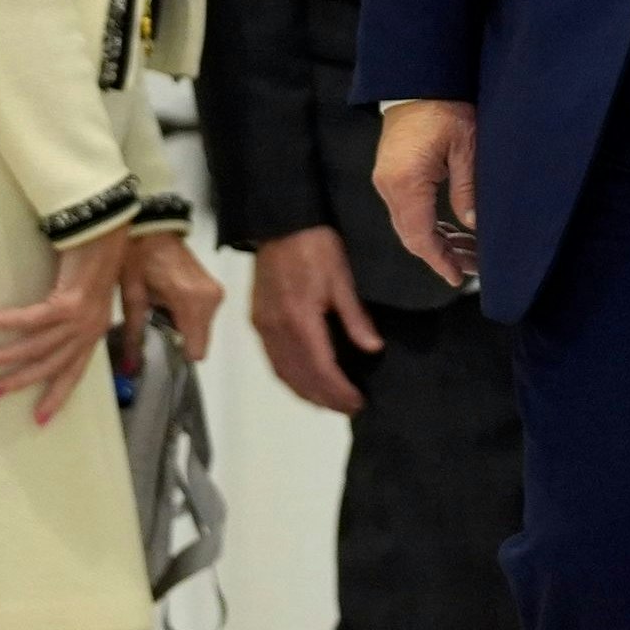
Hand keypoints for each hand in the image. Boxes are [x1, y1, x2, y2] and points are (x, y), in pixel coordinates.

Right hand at [0, 223, 127, 425]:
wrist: (108, 232)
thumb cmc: (94, 259)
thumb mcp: (87, 296)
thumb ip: (72, 316)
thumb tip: (45, 328)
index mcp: (93, 333)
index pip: (73, 373)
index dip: (56, 396)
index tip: (39, 419)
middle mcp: (88, 331)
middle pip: (50, 366)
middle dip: (20, 381)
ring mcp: (80, 319)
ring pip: (36, 347)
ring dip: (4, 355)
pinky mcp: (69, 304)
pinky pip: (30, 320)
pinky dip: (6, 322)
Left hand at [120, 230, 226, 364]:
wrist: (152, 226)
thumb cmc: (136, 257)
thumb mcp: (131, 297)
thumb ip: (134, 336)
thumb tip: (130, 369)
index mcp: (191, 302)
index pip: (196, 350)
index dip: (175, 353)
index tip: (158, 346)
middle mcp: (211, 300)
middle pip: (198, 341)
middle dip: (177, 338)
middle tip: (154, 321)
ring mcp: (216, 294)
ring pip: (201, 330)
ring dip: (182, 325)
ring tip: (160, 307)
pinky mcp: (216, 289)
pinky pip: (203, 316)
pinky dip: (187, 315)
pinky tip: (170, 300)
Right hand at [246, 224, 381, 412]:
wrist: (280, 222)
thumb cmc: (316, 245)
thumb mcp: (343, 278)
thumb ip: (355, 316)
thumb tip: (372, 349)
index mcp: (300, 319)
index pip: (320, 369)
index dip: (338, 391)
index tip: (357, 402)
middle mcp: (276, 329)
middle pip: (299, 377)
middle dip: (324, 399)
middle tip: (347, 408)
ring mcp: (263, 326)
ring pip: (282, 373)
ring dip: (305, 393)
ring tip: (329, 402)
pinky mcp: (258, 320)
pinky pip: (272, 360)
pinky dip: (289, 377)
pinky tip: (305, 381)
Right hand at [372, 99, 480, 287]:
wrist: (418, 80)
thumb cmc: (446, 108)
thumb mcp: (467, 148)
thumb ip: (468, 189)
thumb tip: (473, 225)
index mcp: (406, 183)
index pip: (421, 236)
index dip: (440, 261)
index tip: (459, 278)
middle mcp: (389, 186)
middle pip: (411, 236)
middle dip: (440, 256)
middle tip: (469, 269)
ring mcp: (386, 180)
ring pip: (407, 225)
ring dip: (434, 242)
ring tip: (465, 253)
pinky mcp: (390, 174)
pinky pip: (406, 210)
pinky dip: (426, 225)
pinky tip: (448, 232)